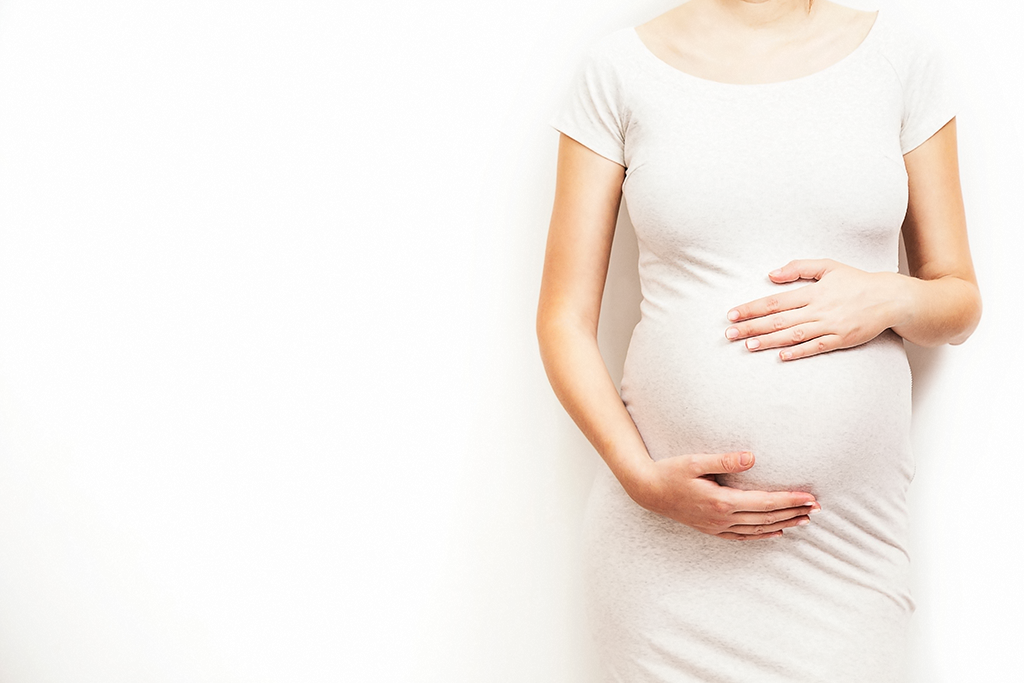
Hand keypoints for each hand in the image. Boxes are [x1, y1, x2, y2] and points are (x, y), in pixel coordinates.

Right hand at [628, 450, 818, 539]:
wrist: (647, 490)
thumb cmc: (669, 471)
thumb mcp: (694, 461)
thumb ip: (724, 460)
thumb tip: (751, 458)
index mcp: (721, 501)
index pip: (765, 503)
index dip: (789, 500)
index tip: (810, 497)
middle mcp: (721, 518)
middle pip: (767, 518)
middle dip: (794, 512)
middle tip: (818, 509)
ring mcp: (716, 526)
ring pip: (758, 529)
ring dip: (783, 524)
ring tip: (805, 519)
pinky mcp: (711, 529)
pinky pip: (743, 536)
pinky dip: (762, 535)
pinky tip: (776, 532)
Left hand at [724, 259, 908, 360]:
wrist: (890, 298)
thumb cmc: (856, 281)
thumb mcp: (828, 266)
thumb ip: (798, 267)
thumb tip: (771, 274)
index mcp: (812, 292)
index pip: (775, 301)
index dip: (751, 308)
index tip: (732, 314)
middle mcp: (818, 310)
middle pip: (778, 320)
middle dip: (752, 327)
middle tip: (729, 334)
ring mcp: (830, 326)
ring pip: (793, 335)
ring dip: (769, 341)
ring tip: (747, 345)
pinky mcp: (841, 340)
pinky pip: (816, 348)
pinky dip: (798, 352)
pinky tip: (781, 356)